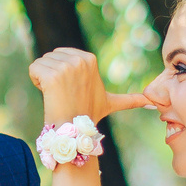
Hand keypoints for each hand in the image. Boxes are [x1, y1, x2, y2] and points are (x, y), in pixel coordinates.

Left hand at [28, 48, 152, 127]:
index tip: (72, 90)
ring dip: (42, 79)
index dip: (61, 73)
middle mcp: (79, 59)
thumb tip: (152, 102)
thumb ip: (130, 100)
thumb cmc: (88, 115)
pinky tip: (48, 94)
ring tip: (57, 95)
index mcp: (89, 59)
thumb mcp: (110, 102)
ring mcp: (66, 67)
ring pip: (40, 63)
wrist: (74, 130)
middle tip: (63, 94)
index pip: (60, 55)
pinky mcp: (52, 75)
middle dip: (51, 74)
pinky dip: (35, 82)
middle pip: (49, 57)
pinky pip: (33, 69)